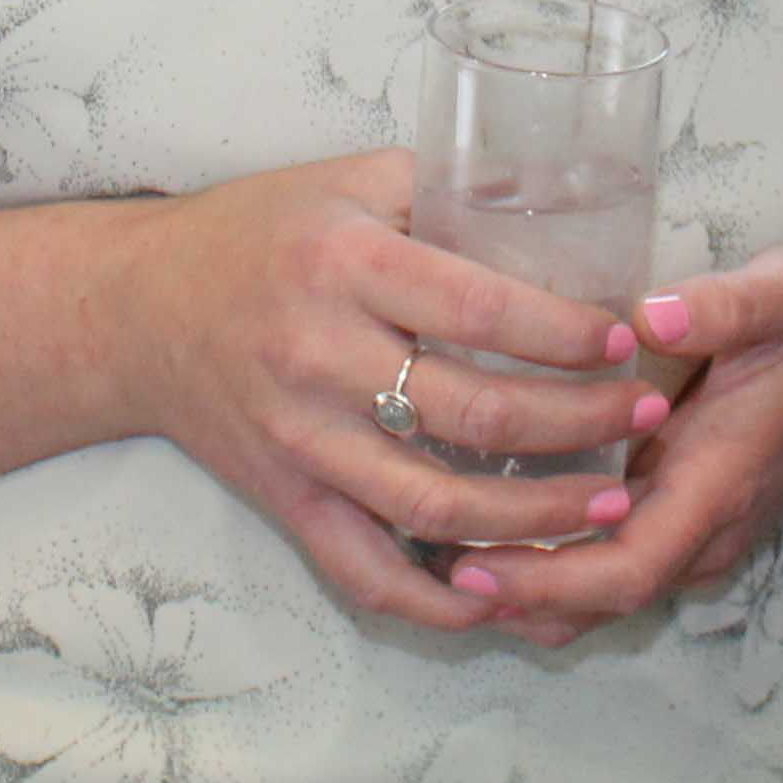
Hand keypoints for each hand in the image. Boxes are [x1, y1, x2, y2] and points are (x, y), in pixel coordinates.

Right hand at [107, 149, 648, 631]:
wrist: (135, 309)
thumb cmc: (256, 234)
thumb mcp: (347, 183)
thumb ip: (448, 190)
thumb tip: (565, 192)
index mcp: (344, 265)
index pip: (477, 309)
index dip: (564, 334)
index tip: (626, 338)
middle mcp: (319, 356)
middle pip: (473, 413)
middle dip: (580, 423)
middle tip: (648, 414)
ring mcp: (300, 438)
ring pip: (433, 505)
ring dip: (534, 516)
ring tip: (608, 505)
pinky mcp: (284, 497)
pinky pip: (363, 569)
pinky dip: (434, 599)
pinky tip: (499, 594)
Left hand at [441, 244, 782, 644]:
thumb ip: (724, 304)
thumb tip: (650, 314)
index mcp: (720, 484)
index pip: (628, 567)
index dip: (549, 580)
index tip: (473, 564)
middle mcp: (707, 527)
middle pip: (603, 599)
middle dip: (518, 597)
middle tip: (425, 568)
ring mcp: (699, 529)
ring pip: (606, 593)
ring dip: (530, 593)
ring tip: (435, 563)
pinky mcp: (687, 514)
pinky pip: (615, 566)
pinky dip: (555, 572)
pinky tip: (490, 540)